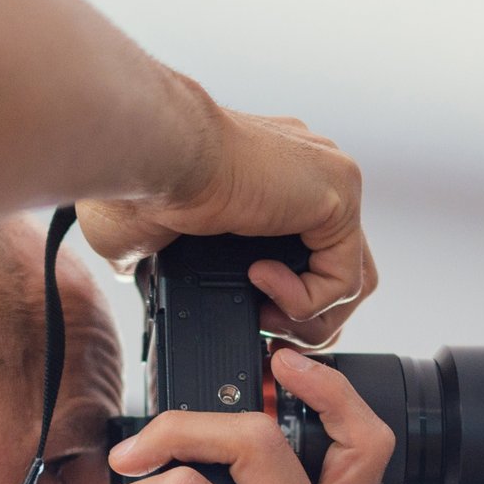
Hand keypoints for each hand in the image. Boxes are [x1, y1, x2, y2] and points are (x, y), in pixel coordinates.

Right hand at [77, 103, 379, 348]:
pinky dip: (303, 300)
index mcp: (272, 177)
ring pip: (349, 281)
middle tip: (261, 330)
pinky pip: (344, 278)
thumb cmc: (140, 182)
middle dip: (303, 319)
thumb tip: (135, 268)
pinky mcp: (339, 197)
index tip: (249, 317)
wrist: (154, 153)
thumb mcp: (150, 229)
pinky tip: (260, 279)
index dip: (286, 300)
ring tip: (260, 313)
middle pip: (339, 270)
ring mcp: (330, 181)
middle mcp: (309, 172)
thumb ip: (159, 250)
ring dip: (304, 316)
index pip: (309, 249)